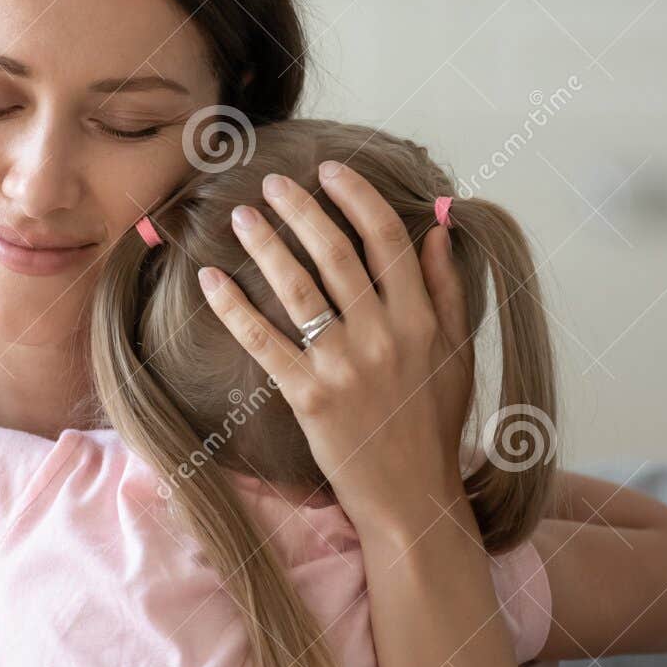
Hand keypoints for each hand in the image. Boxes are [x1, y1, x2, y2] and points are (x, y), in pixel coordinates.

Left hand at [197, 161, 474, 535]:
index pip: (388, 240)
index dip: (357, 198)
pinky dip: (234, 307)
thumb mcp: (456, 354)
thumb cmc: (431, 425)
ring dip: (265, 246)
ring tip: (242, 216)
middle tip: (273, 182)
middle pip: (337, 254)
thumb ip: (446, 290)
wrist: (410, 497)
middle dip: (303, 210)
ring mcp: (344, 366)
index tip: (331, 170)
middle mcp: (384, 336)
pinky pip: (264, 341)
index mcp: (420, 320)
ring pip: (298, 289)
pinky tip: (210, 280)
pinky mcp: (308, 396)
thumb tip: (434, 230)